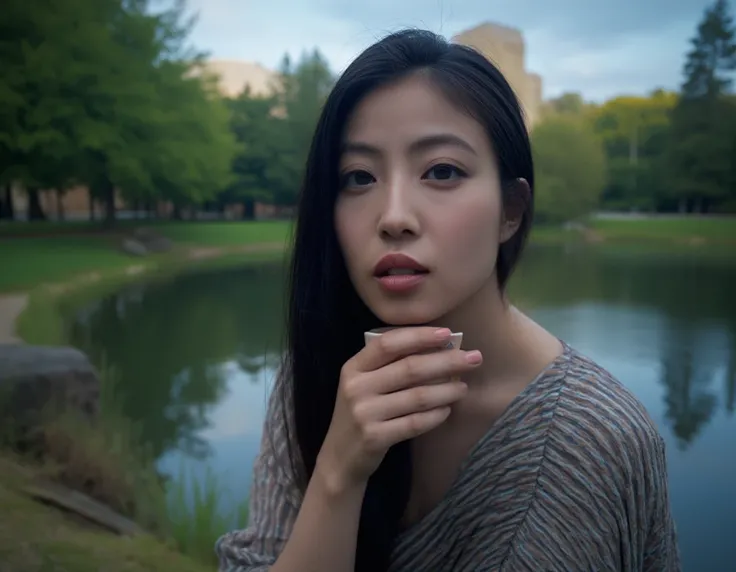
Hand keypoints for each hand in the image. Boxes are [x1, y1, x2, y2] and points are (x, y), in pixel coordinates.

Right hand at [316, 327, 482, 491]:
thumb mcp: (364, 384)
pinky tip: (447, 410)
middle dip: (447, 360)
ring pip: (417, 396)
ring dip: (447, 390)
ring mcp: (364, 413)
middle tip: (474, 358)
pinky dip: (436, 415)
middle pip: (409, 368)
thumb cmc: (361, 412)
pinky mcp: (374, 437)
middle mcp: (356, 387)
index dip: (420, 336)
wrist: (340, 457)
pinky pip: (415, 423)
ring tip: (463, 387)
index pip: (389, 343)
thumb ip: (390, 366)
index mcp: (353, 367)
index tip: (448, 333)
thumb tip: (439, 347)